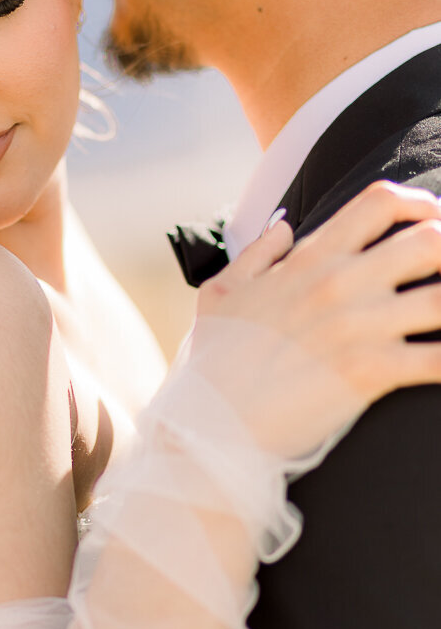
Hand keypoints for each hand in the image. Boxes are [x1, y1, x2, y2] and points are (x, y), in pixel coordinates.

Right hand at [188, 180, 440, 458]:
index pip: (381, 202)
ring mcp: (358, 328)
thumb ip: (257, 254)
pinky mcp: (370, 374)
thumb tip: (284, 227)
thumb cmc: (214, 363)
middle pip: (430, 240)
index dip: (421, 204)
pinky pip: (436, 360)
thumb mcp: (220, 294)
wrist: (210, 426)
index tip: (432, 221)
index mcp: (310, 259)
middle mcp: (340, 284)